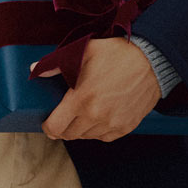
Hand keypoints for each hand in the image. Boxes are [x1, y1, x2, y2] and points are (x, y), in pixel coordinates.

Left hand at [40, 37, 161, 141]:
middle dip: (63, 127)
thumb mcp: (83, 51)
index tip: (48, 121)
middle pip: (69, 135)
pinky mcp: (126, 127)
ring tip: (83, 113)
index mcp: (81, 100)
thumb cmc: (117, 54)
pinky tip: (99, 117)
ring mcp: (112, 124)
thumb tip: (34, 70)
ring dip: (81, 129)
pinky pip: (105, 137)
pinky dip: (99, 131)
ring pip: (87, 137)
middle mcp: (96, 116)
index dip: (48, 126)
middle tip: (64, 116)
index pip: (54, 127)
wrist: (153, 60)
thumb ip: (55, 63)